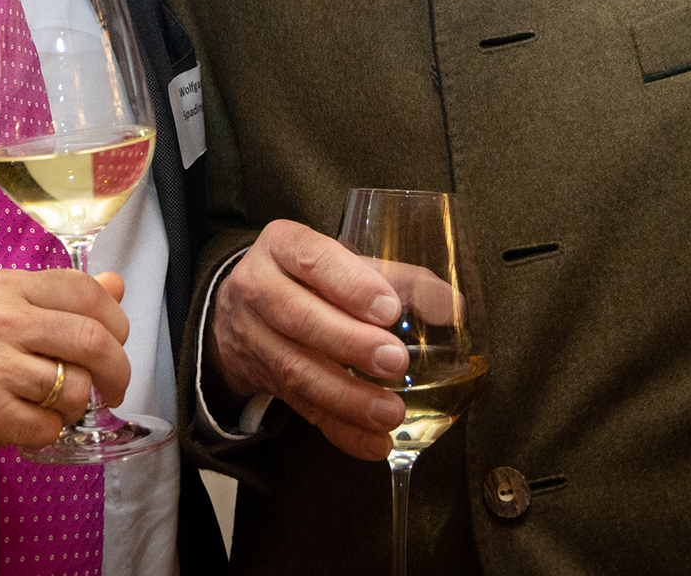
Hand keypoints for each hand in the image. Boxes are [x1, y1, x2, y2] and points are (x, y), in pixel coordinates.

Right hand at [0, 268, 130, 467]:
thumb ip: (57, 294)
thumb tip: (115, 286)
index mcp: (5, 288)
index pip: (83, 291)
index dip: (115, 317)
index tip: (117, 337)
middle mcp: (0, 323)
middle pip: (92, 340)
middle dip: (117, 368)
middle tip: (115, 383)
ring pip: (75, 388)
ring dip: (78, 403)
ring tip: (60, 403)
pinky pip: (49, 427)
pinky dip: (51, 430)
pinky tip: (33, 421)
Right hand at [209, 219, 410, 460]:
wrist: (240, 310)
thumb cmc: (307, 279)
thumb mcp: (341, 264)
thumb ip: (397, 280)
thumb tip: (451, 306)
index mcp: (282, 246)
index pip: (312, 259)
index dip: (351, 285)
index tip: (389, 309)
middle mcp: (258, 288)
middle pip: (298, 317)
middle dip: (350, 343)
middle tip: (395, 360)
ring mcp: (253, 338)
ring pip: (295, 370)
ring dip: (347, 396)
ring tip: (391, 412)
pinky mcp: (264, 381)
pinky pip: (301, 409)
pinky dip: (341, 430)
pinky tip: (374, 443)